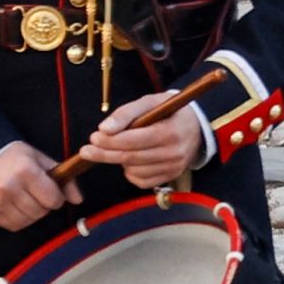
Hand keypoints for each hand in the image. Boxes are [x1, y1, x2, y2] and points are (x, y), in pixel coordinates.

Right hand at [0, 140, 69, 247]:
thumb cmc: (16, 158)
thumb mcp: (41, 160)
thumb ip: (63, 178)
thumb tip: (78, 200)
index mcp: (25, 171)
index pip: (52, 199)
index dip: (56, 198)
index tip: (52, 192)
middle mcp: (10, 186)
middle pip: (41, 212)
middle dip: (45, 206)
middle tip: (38, 195)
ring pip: (28, 221)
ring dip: (33, 214)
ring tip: (28, 201)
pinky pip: (13, 226)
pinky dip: (20, 220)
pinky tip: (18, 207)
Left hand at [76, 91, 215, 188]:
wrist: (196, 127)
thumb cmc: (169, 112)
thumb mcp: (150, 102)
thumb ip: (127, 112)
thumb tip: (105, 128)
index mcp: (170, 131)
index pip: (135, 140)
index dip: (111, 140)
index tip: (94, 136)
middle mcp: (174, 153)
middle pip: (131, 158)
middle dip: (105, 154)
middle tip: (87, 150)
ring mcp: (173, 168)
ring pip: (133, 170)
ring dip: (119, 161)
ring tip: (119, 148)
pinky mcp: (170, 177)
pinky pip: (141, 181)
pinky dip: (130, 172)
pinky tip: (131, 160)